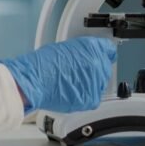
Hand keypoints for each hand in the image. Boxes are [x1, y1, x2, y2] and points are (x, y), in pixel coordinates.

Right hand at [0, 36, 115, 113]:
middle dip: (94, 71)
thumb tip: (82, 58)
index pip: (109, 49)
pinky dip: (84, 98)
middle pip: (104, 68)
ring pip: (99, 84)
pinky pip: (93, 98)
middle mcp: (98, 63)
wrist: (35, 80)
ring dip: (89, 85)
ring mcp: (96, 81)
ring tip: (71, 84)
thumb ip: (80, 52)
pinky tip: (71, 93)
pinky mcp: (91, 98)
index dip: (105, 54)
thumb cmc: (42, 64)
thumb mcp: (64, 48)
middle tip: (78, 74)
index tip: (105, 57)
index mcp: (91, 47)